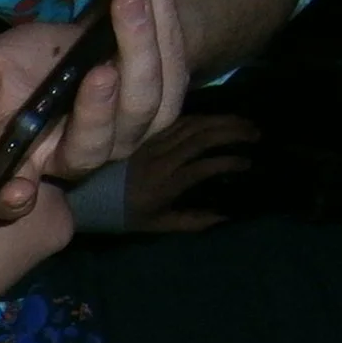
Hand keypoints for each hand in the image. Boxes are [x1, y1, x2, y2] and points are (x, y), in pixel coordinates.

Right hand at [0, 0, 186, 221]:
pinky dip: (164, 10)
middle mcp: (83, 157)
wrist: (82, 41)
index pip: (19, 195)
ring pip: (145, 100)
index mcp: (31, 162)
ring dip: (141, 45)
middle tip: (99, 68)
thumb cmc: (24, 67)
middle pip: (96, 144)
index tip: (16, 192)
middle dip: (100, 107)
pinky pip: (173, 59)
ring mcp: (131, 134)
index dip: (16, 198)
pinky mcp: (166, 101)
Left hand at [122, 111, 257, 232]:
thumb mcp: (157, 224)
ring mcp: (152, 144)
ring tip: (245, 123)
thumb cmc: (123, 214)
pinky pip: (178, 120)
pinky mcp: (147, 134)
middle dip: (232, 132)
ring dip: (221, 120)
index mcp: (163, 185)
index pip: (203, 167)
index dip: (229, 162)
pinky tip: (219, 119)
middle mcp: (159, 160)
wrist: (86, 197)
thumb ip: (191, 221)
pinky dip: (202, 117)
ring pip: (192, 124)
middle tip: (256, 133)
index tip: (248, 163)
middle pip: (201, 138)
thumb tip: (225, 216)